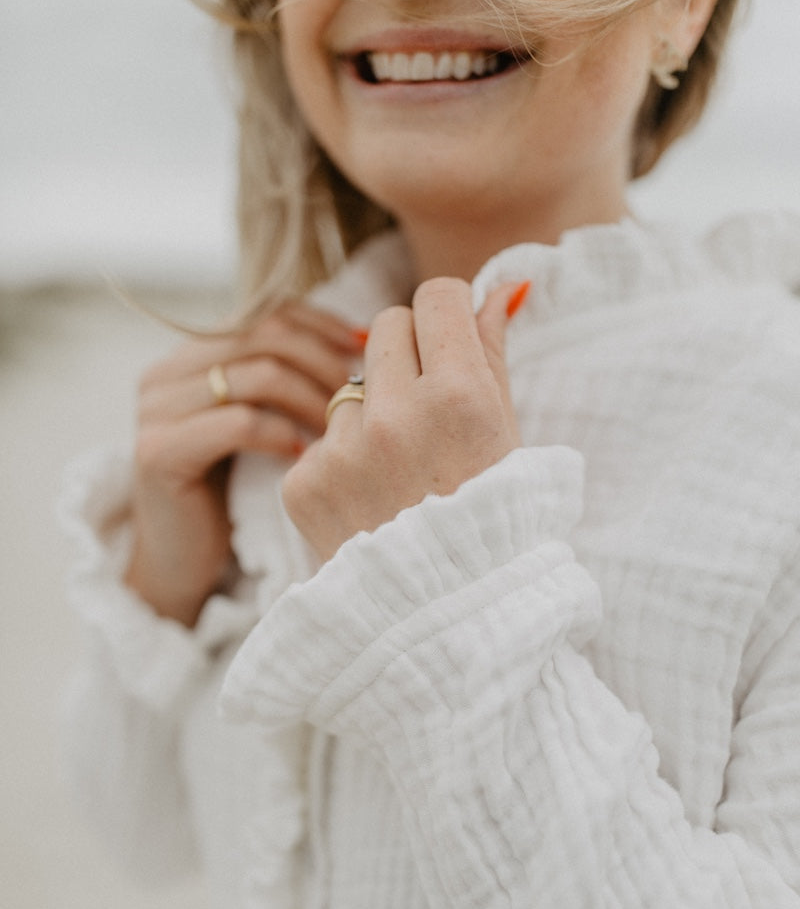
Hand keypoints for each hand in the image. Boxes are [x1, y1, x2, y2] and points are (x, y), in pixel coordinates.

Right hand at [125, 302, 363, 625]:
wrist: (181, 561)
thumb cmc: (235, 494)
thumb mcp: (260, 425)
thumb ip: (285, 383)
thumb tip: (360, 344)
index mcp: (190, 356)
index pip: (265, 313)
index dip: (320, 324)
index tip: (365, 347)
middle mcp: (166, 373)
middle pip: (264, 337)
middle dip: (322, 362)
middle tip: (358, 395)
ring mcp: (156, 410)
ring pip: (256, 375)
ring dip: (310, 399)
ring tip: (339, 428)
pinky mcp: (160, 451)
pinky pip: (239, 424)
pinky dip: (281, 435)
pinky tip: (304, 456)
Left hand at [282, 278, 524, 561]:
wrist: (443, 618)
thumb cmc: (491, 524)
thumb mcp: (507, 440)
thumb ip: (493, 356)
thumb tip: (498, 289)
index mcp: (459, 396)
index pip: (435, 296)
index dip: (446, 316)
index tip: (450, 342)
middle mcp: (397, 415)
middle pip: (386, 327)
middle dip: (407, 355)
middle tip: (426, 410)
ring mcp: (344, 450)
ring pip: (351, 387)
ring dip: (372, 414)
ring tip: (399, 473)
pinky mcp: (305, 482)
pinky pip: (323, 440)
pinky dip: (343, 463)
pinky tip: (369, 502)